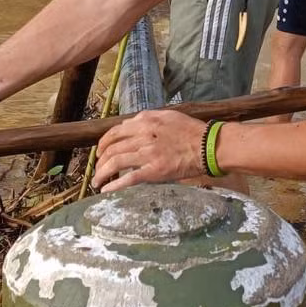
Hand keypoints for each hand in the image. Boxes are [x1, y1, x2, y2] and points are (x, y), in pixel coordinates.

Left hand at [94, 111, 209, 192]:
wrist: (208, 145)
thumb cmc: (191, 131)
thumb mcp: (167, 116)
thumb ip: (148, 120)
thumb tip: (131, 126)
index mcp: (146, 121)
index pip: (115, 131)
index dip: (104, 143)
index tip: (100, 151)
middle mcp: (143, 135)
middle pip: (112, 148)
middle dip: (100, 160)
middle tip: (97, 169)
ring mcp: (148, 153)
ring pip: (115, 162)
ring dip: (101, 173)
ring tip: (97, 181)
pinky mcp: (155, 171)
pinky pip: (128, 178)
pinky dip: (114, 184)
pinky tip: (106, 190)